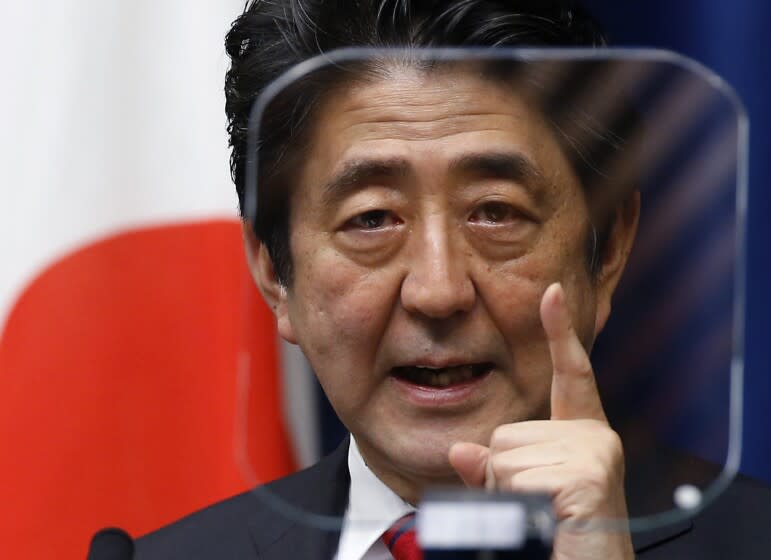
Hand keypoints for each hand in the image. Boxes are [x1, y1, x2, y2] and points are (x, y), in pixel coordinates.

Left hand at [448, 282, 633, 559]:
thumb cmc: (555, 539)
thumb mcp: (516, 498)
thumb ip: (493, 471)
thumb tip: (463, 451)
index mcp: (580, 439)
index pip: (569, 376)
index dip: (559, 332)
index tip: (552, 292)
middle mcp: (594, 439)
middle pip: (507, 435)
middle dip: (504, 477)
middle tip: (534, 508)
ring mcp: (594, 453)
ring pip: (505, 456)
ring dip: (509, 494)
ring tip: (543, 517)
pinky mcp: (589, 473)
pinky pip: (517, 476)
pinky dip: (519, 504)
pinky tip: (552, 520)